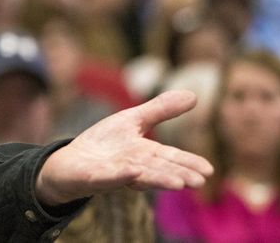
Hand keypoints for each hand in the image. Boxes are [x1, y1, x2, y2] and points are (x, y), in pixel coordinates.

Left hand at [34, 90, 213, 205]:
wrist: (70, 162)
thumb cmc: (105, 144)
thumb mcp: (133, 120)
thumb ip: (161, 110)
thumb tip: (194, 95)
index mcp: (145, 154)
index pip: (170, 158)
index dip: (188, 163)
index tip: (209, 170)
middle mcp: (133, 167)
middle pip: (158, 170)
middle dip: (178, 175)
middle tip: (198, 182)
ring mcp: (113, 174)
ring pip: (138, 177)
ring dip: (158, 180)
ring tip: (177, 183)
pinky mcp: (93, 178)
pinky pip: (107, 177)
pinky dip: (120, 175)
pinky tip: (133, 172)